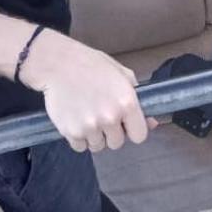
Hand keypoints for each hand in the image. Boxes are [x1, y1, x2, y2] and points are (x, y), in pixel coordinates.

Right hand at [22, 29, 156, 152]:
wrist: (59, 64)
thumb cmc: (91, 65)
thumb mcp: (121, 73)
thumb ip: (138, 97)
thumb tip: (152, 122)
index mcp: (126, 102)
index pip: (140, 135)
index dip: (133, 130)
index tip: (126, 123)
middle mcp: (110, 117)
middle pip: (117, 143)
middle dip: (112, 132)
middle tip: (102, 113)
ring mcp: (90, 127)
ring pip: (98, 146)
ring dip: (95, 136)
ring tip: (87, 113)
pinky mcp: (71, 133)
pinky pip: (80, 147)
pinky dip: (79, 137)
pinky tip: (76, 118)